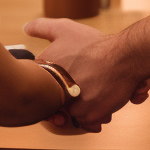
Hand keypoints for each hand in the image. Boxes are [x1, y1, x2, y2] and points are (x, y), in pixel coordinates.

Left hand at [24, 18, 149, 131]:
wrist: (124, 56)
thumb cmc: (95, 44)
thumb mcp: (65, 29)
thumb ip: (43, 28)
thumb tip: (26, 27)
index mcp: (46, 72)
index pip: (41, 90)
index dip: (54, 89)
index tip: (65, 84)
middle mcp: (55, 92)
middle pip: (60, 103)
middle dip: (73, 98)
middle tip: (87, 86)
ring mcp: (71, 105)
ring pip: (77, 113)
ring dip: (88, 105)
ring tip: (100, 88)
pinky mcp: (87, 116)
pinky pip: (90, 122)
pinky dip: (99, 113)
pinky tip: (106, 97)